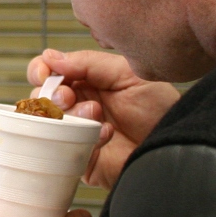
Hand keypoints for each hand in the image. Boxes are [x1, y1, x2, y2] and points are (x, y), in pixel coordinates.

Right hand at [27, 49, 179, 189]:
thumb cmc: (158, 107)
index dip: (40, 71)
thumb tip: (50, 57)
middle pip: (39, 98)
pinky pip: (61, 149)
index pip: (47, 73)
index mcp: (84, 82)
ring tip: (96, 114)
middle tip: (69, 97)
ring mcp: (74, 133)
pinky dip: (80, 137)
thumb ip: (88, 62)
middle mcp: (75, 106)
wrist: (176, 142)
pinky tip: (105, 134)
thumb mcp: (126, 74)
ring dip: (67, 115)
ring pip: (44, 123)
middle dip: (51, 95)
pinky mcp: (79, 159)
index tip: (45, 72)